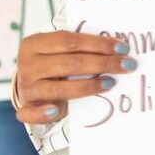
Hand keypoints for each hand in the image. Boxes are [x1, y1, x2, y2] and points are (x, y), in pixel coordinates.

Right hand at [15, 31, 135, 123]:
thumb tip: (118, 48)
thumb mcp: (61, 50)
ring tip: (111, 83)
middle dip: (102, 64)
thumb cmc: (55, 63)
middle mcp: (28, 65)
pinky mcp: (26, 108)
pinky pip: (30, 113)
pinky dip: (43, 113)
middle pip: (69, 64)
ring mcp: (26, 88)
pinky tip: (56, 111)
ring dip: (88, 86)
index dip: (98, 44)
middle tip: (127, 66)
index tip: (123, 48)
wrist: (32, 84)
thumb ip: (82, 48)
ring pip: (59, 88)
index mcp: (34, 44)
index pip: (70, 41)